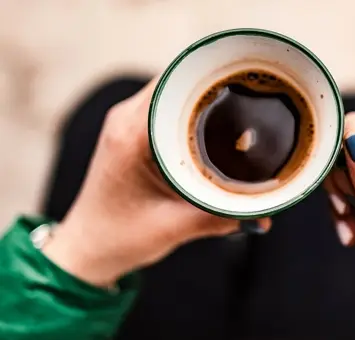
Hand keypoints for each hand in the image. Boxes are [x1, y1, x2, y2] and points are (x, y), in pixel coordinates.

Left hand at [43, 79, 270, 287]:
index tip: (245, 82)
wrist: (88, 248)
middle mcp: (126, 119)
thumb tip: (265, 215)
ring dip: (205, 97)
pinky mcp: (136, 131)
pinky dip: (195, 110)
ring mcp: (129, 122)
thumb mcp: (174, 228)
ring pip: (175, 91)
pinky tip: (219, 124)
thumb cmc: (120, 237)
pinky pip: (170, 107)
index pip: (174, 83)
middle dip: (216, 85)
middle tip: (253, 98)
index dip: (211, 77)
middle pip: (178, 81)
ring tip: (241, 109)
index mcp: (131, 135)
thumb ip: (221, 218)